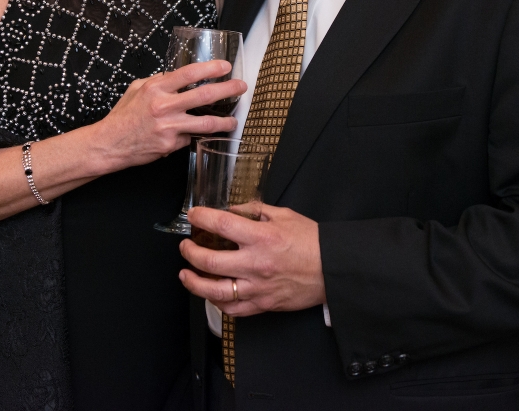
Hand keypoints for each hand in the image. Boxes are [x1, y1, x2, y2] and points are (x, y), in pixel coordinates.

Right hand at [94, 60, 245, 171]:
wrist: (110, 143)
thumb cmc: (122, 116)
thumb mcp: (136, 89)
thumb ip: (156, 81)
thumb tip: (173, 76)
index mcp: (156, 88)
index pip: (189, 73)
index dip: (211, 68)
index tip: (225, 66)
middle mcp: (164, 106)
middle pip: (205, 95)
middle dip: (228, 89)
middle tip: (241, 86)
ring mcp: (169, 127)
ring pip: (205, 123)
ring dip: (224, 121)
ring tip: (234, 120)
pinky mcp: (171, 145)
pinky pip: (190, 138)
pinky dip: (197, 136)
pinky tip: (204, 135)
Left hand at [179, 204, 325, 316]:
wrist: (333, 269)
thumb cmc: (312, 241)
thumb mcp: (284, 215)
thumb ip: (255, 211)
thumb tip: (232, 210)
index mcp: (262, 237)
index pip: (221, 225)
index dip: (202, 218)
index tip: (194, 215)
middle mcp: (256, 264)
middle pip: (209, 261)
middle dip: (190, 252)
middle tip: (186, 247)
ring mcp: (258, 287)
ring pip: (215, 291)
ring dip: (194, 282)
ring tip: (185, 274)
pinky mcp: (263, 304)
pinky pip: (233, 308)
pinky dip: (217, 302)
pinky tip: (211, 293)